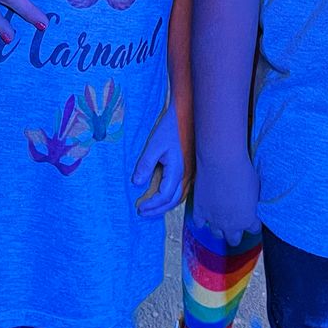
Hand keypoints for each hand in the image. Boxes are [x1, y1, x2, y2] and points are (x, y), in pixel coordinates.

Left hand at [133, 104, 185, 218]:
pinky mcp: (190, 168)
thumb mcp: (154, 145)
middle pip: (174, 200)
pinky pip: (183, 189)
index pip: (165, 196)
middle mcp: (186, 174)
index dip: (152, 204)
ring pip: (180, 196)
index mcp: (177, 170)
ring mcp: (190, 172)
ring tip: (152, 207)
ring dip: (166, 205)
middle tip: (143, 212)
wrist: (186, 115)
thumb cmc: (170, 128)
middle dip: (158, 209)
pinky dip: (172, 197)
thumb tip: (137, 183)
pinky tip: (164, 194)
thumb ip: (145, 164)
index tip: (139, 207)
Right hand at [192, 154, 259, 246]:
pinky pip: (200, 224)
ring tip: (221, 215)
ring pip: (217, 235)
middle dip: (236, 231)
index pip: (254, 229)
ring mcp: (214, 220)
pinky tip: (207, 211)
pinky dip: (202, 219)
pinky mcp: (200, 212)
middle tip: (236, 218)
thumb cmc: (243, 170)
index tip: (251, 216)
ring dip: (219, 227)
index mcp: (248, 219)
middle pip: (234, 239)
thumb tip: (252, 204)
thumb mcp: (256, 188)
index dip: (253, 222)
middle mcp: (231, 225)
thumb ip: (253, 203)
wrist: (221, 161)